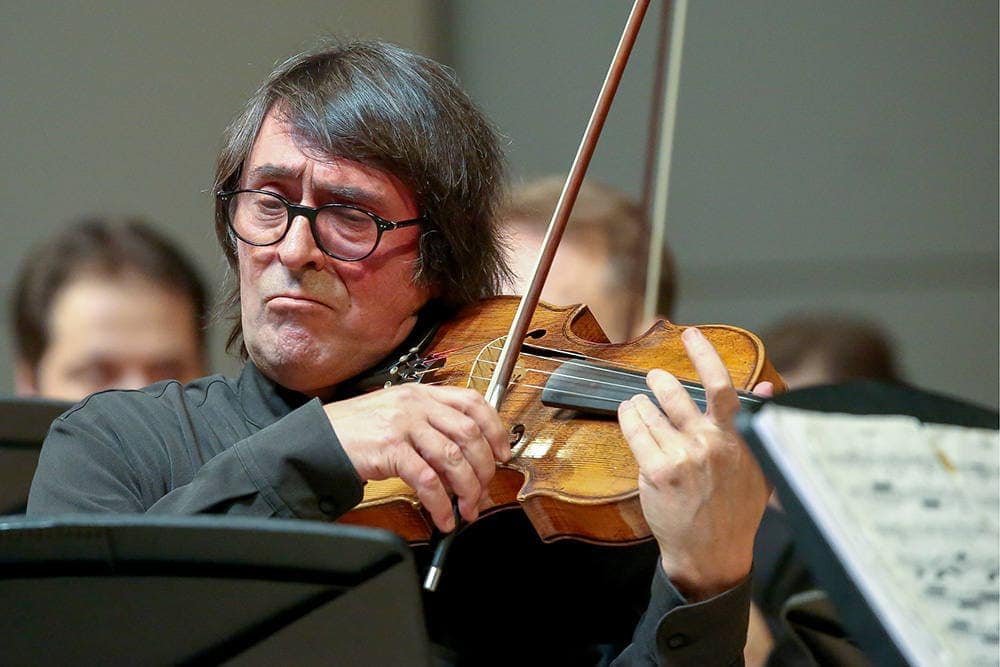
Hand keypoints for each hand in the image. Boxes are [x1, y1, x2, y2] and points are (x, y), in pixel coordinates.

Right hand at [324, 384, 510, 531]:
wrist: (317, 440)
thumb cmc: (357, 432)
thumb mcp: (397, 417)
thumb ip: (432, 433)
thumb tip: (468, 469)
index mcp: (421, 393)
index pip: (472, 401)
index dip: (495, 428)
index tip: (503, 453)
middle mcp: (415, 404)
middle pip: (469, 432)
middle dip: (484, 467)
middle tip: (483, 492)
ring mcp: (402, 424)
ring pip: (453, 457)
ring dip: (467, 489)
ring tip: (467, 510)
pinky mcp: (389, 449)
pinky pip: (427, 480)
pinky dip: (441, 503)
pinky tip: (442, 517)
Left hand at [618, 327, 771, 600]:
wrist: (713, 554)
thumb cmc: (737, 510)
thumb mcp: (761, 468)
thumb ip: (760, 425)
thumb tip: (766, 387)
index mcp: (737, 439)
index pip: (722, 387)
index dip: (706, 355)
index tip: (692, 334)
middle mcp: (708, 444)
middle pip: (675, 394)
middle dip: (659, 381)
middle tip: (654, 378)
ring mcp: (681, 458)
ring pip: (650, 411)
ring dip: (641, 402)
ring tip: (638, 402)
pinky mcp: (656, 472)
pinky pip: (635, 431)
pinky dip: (629, 417)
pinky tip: (629, 413)